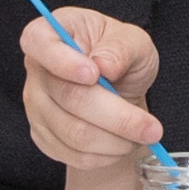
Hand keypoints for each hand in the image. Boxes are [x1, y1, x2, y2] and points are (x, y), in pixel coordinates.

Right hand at [17, 2, 163, 172]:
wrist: (119, 88)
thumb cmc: (120, 56)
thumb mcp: (132, 40)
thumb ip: (121, 47)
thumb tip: (105, 66)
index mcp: (50, 33)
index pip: (38, 42)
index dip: (63, 61)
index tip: (95, 74)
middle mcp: (36, 70)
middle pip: (69, 98)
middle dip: (118, 117)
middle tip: (152, 128)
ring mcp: (36, 106)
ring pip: (74, 133)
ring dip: (116, 140)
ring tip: (142, 135)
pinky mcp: (44, 137)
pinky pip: (73, 155)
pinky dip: (106, 155)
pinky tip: (123, 143)